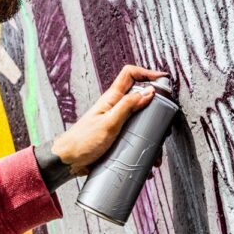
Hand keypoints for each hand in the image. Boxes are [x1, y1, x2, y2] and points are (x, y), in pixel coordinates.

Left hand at [51, 65, 167, 175]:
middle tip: (164, 118)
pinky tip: (149, 156)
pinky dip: (145, 144)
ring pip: (141, 118)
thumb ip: (128, 106)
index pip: (130, 74)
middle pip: (140, 97)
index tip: (163, 79)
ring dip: (152, 130)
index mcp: (112, 98)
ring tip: (157, 147)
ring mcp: (117, 121)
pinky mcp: (118, 136)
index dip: (147, 73)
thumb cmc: (83, 141)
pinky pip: (136, 135)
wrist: (68, 161)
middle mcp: (116, 107)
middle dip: (155, 106)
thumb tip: (149, 91)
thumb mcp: (109, 122)